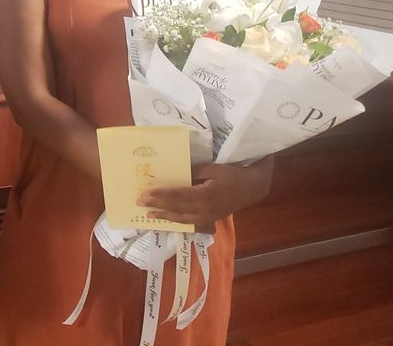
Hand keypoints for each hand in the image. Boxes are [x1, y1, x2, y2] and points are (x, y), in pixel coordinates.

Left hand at [138, 158, 273, 231]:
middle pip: (176, 208)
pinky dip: (177, 221)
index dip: (160, 195)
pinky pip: (190, 222)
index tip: (145, 194)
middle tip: (140, 203)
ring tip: (149, 215)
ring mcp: (208, 216)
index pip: (177, 196)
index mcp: (204, 195)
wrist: (253, 187)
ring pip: (182, 219)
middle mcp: (204, 209)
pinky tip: (168, 220)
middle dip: (157, 205)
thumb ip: (193, 173)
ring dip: (164, 216)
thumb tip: (176, 175)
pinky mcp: (211, 219)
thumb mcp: (212, 168)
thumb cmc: (233, 174)